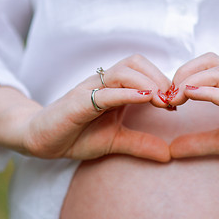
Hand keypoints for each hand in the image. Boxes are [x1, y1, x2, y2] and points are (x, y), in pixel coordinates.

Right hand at [0, 55, 173, 161]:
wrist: (40, 140)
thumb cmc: (76, 135)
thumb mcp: (115, 142)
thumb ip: (141, 145)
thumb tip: (169, 156)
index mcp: (114, 87)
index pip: (143, 70)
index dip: (163, 81)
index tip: (178, 102)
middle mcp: (103, 82)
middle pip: (136, 62)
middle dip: (160, 77)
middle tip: (174, 100)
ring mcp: (89, 89)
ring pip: (123, 72)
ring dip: (147, 83)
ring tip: (163, 100)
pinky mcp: (78, 101)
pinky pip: (105, 92)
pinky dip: (127, 93)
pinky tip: (144, 99)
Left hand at [167, 53, 218, 172]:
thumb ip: (199, 143)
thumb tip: (171, 149)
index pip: (206, 65)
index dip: (183, 74)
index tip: (167, 96)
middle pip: (210, 60)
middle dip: (183, 72)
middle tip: (167, 94)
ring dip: (192, 80)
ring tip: (176, 96)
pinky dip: (209, 92)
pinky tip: (191, 94)